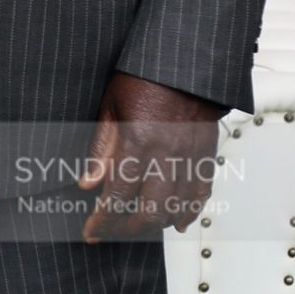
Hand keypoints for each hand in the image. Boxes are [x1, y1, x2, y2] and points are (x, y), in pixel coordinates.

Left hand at [79, 72, 224, 242]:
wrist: (184, 61)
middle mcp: (167, 152)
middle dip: (127, 229)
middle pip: (150, 210)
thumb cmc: (144, 77)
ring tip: (136, 228)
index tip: (92, 231)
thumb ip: (101, 149)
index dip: (104, 220)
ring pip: (177, 206)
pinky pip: (201, 191)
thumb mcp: (110, 107)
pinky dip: (190, 211)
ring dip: (156, 224)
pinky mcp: (206, 152)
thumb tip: (88, 184)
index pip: (118, 195)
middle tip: (110, 232)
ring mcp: (190, 154)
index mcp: (138, 140)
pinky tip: (178, 222)